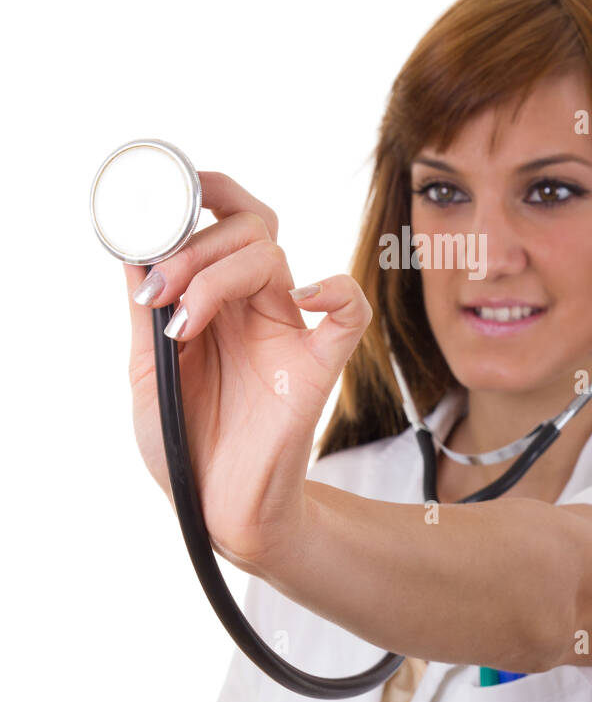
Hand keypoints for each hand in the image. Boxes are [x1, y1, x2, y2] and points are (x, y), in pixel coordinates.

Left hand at [124, 171, 371, 572]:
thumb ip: (142, 310)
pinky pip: (349, 311)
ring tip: (183, 323)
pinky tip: (303, 296)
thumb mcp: (144, 368)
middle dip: (195, 246)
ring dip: (220, 275)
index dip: (205, 192)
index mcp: (217, 299)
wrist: (214, 510)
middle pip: (249, 227)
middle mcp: (255, 306)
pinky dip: (334, 290)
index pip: (224, 220)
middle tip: (160, 289)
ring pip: (275, 257)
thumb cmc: (184, 442)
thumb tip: (131, 245)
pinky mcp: (318, 366)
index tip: (166, 194)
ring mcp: (289, 332)